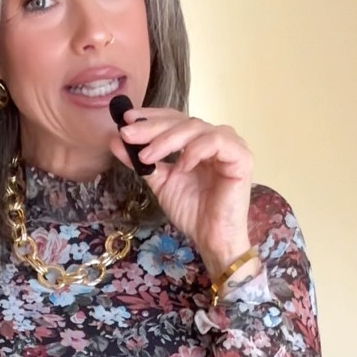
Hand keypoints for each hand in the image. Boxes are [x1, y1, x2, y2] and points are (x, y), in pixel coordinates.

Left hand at [109, 107, 255, 282]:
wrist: (212, 238)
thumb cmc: (192, 212)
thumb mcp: (161, 182)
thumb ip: (142, 161)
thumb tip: (115, 140)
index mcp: (198, 141)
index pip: (174, 119)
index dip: (150, 117)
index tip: (125, 120)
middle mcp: (215, 138)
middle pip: (182, 120)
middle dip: (152, 127)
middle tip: (128, 134)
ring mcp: (230, 145)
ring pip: (196, 127)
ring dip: (168, 139)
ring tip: (147, 156)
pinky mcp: (241, 157)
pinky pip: (216, 142)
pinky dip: (195, 150)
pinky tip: (181, 166)